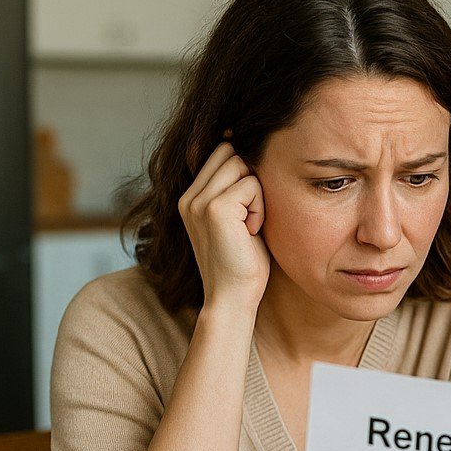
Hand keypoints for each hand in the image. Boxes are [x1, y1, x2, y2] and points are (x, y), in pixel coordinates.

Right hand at [178, 140, 270, 312]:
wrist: (232, 298)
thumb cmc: (243, 263)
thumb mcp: (237, 221)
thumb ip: (237, 191)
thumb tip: (253, 156)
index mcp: (191, 199)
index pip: (219, 153)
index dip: (244, 167)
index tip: (252, 198)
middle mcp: (189, 197)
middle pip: (229, 152)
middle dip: (251, 178)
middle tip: (251, 215)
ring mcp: (198, 201)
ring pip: (241, 164)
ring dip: (256, 194)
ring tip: (250, 225)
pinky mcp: (215, 209)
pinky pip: (251, 185)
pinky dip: (260, 208)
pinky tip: (251, 231)